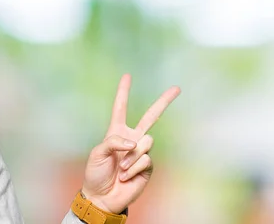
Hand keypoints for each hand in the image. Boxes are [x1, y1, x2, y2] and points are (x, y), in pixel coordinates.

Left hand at [81, 74, 180, 212]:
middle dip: (164, 102)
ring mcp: (141, 152)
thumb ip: (114, 142)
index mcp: (116, 132)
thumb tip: (135, 141)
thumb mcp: (98, 153)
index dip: (123, 92)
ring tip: (121, 169)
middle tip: (177, 88)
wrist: (102, 197)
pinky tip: (126, 177)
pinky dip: (134, 169)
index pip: (120, 108)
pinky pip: (145, 160)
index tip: (127, 75)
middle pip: (151, 117)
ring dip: (131, 157)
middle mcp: (131, 138)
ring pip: (145, 142)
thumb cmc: (96, 174)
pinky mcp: (147, 166)